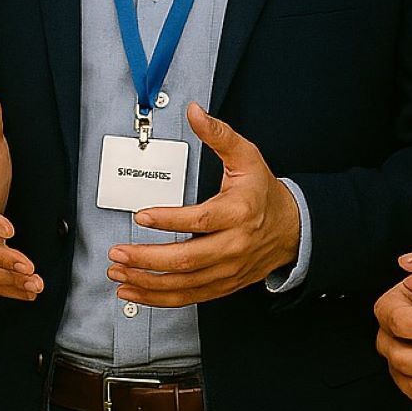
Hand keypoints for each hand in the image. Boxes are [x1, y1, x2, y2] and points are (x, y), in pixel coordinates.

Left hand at [105, 104, 300, 307]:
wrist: (293, 228)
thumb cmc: (263, 192)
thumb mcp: (246, 156)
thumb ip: (218, 134)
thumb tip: (195, 112)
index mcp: (238, 213)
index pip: (199, 220)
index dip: (168, 220)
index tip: (141, 215)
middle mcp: (233, 246)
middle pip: (186, 259)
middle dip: (147, 258)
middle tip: (118, 251)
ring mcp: (227, 269)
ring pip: (184, 284)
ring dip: (147, 282)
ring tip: (119, 272)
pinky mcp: (222, 284)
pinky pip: (188, 297)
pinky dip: (159, 298)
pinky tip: (135, 292)